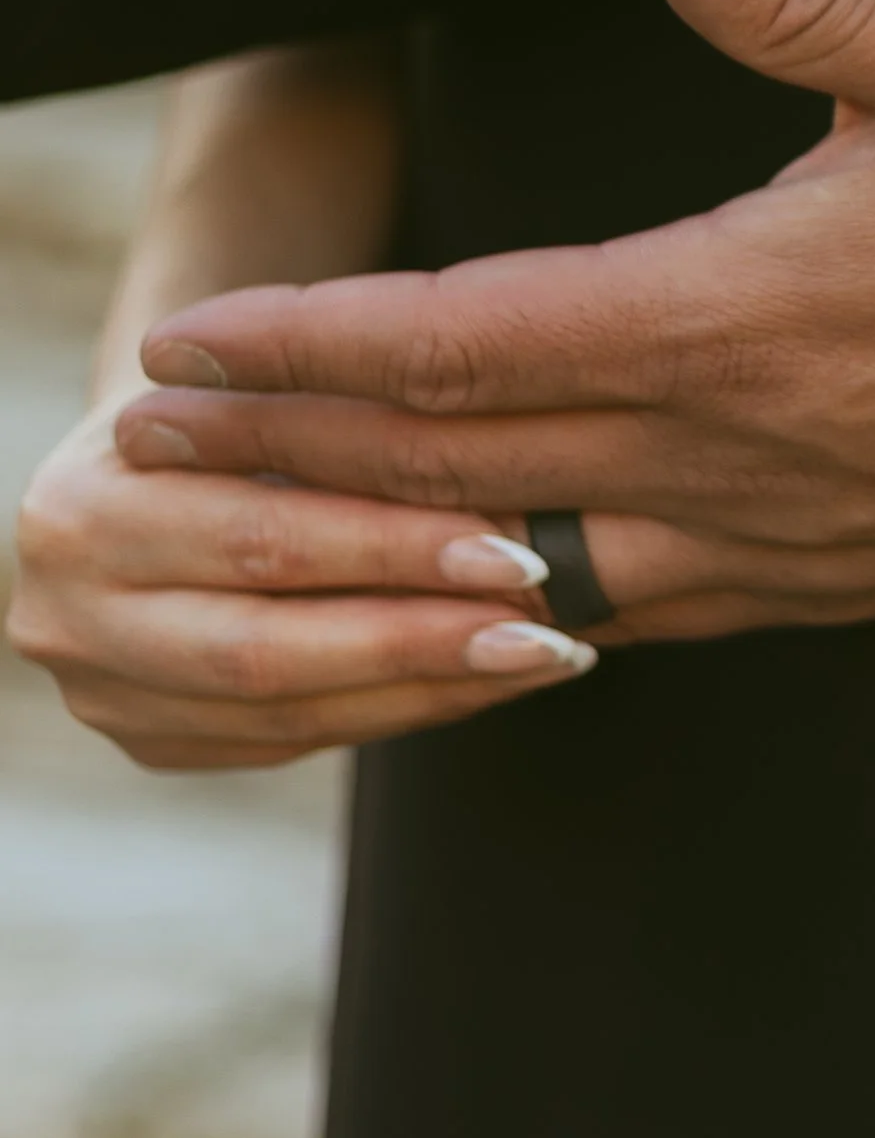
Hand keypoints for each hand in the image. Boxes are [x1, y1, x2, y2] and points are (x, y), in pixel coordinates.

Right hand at [7, 400, 595, 770]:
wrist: (152, 458)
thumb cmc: (235, 405)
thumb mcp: (263, 396)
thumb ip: (340, 440)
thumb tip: (507, 498)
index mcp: (83, 509)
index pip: (262, 539)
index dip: (395, 550)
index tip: (517, 549)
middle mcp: (67, 612)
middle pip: (268, 646)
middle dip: (420, 639)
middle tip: (544, 630)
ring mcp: (100, 693)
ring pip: (286, 711)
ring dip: (428, 688)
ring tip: (542, 658)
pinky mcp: (149, 742)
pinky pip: (290, 740)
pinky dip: (398, 710)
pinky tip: (483, 681)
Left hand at [112, 0, 874, 640]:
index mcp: (737, 315)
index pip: (466, 341)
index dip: (309, 346)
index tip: (192, 343)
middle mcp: (725, 451)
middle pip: (450, 465)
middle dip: (282, 450)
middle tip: (152, 431)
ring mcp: (764, 541)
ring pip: (517, 559)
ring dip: (373, 537)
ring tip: (259, 511)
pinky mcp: (812, 588)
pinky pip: (622, 611)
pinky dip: (509, 597)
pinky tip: (464, 577)